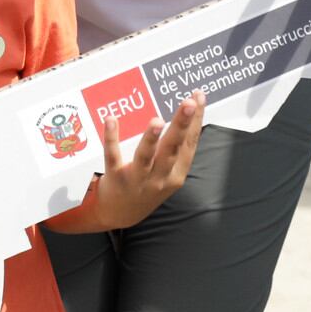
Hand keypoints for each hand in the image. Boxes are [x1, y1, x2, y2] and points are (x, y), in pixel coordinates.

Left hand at [90, 92, 204, 228]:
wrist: (120, 214)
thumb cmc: (147, 186)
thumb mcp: (168, 173)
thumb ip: (176, 150)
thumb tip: (187, 117)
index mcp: (176, 173)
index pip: (189, 144)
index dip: (196, 121)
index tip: (199, 96)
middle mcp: (160, 177)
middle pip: (173, 149)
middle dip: (182, 125)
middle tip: (189, 103)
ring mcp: (138, 178)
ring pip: (146, 157)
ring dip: (151, 138)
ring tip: (157, 120)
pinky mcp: (116, 178)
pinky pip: (113, 157)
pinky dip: (112, 139)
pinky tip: (111, 120)